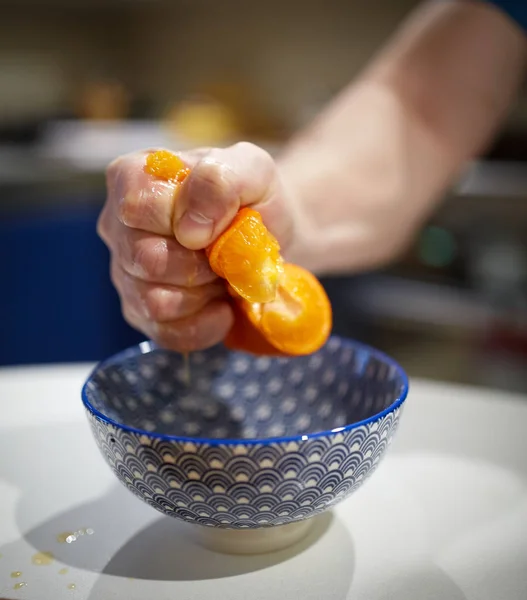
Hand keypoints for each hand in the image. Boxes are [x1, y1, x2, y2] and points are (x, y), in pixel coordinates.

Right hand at [97, 142, 295, 351]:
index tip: (219, 223)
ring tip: (222, 277)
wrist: (272, 240)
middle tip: (225, 254)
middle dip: (201, 263)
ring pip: (155, 302)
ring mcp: (126, 274)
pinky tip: (223, 307)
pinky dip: (206, 325)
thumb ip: (219, 180)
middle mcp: (119, 227)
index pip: (138, 207)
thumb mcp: (252, 169)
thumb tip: (189, 230)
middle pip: (146, 260)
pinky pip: (168, 333)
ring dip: (204, 294)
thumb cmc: (255, 200)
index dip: (184, 221)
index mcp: (133, 179)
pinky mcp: (144, 314)